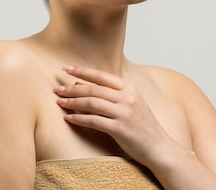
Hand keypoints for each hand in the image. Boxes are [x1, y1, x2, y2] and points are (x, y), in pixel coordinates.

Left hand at [53, 66, 170, 164]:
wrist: (159, 147)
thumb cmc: (142, 127)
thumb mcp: (131, 104)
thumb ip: (111, 94)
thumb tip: (81, 84)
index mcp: (129, 89)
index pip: (102, 76)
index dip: (83, 71)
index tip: (66, 68)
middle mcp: (127, 98)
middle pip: (93, 89)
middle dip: (72, 88)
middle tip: (56, 89)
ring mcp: (124, 113)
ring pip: (92, 103)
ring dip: (73, 102)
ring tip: (59, 102)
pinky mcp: (120, 128)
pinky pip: (94, 121)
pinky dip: (79, 118)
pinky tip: (68, 118)